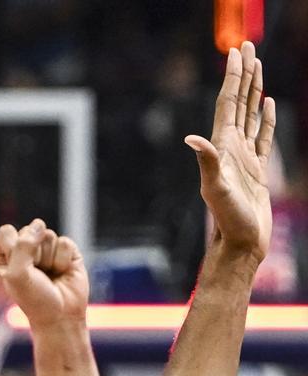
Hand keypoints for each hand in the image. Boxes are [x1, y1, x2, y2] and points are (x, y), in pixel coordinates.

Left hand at [0, 219, 87, 329]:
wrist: (61, 315)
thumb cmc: (34, 299)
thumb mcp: (17, 274)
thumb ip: (22, 246)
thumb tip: (39, 224)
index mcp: (5, 254)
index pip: (6, 232)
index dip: (14, 249)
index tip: (17, 269)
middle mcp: (24, 249)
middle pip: (28, 231)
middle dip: (34, 254)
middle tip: (36, 275)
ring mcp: (46, 248)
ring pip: (48, 235)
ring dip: (49, 258)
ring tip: (49, 274)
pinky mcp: (66, 251)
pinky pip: (65, 242)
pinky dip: (63, 260)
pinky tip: (62, 272)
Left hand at [184, 42, 275, 261]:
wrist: (239, 243)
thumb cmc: (227, 220)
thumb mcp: (215, 189)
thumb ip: (207, 163)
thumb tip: (192, 139)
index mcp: (221, 146)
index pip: (228, 103)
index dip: (233, 77)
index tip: (237, 52)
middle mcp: (230, 148)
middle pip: (238, 102)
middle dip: (243, 74)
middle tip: (247, 46)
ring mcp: (244, 157)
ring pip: (251, 114)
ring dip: (254, 89)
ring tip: (257, 66)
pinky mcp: (257, 169)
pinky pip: (263, 135)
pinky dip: (266, 117)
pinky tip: (268, 103)